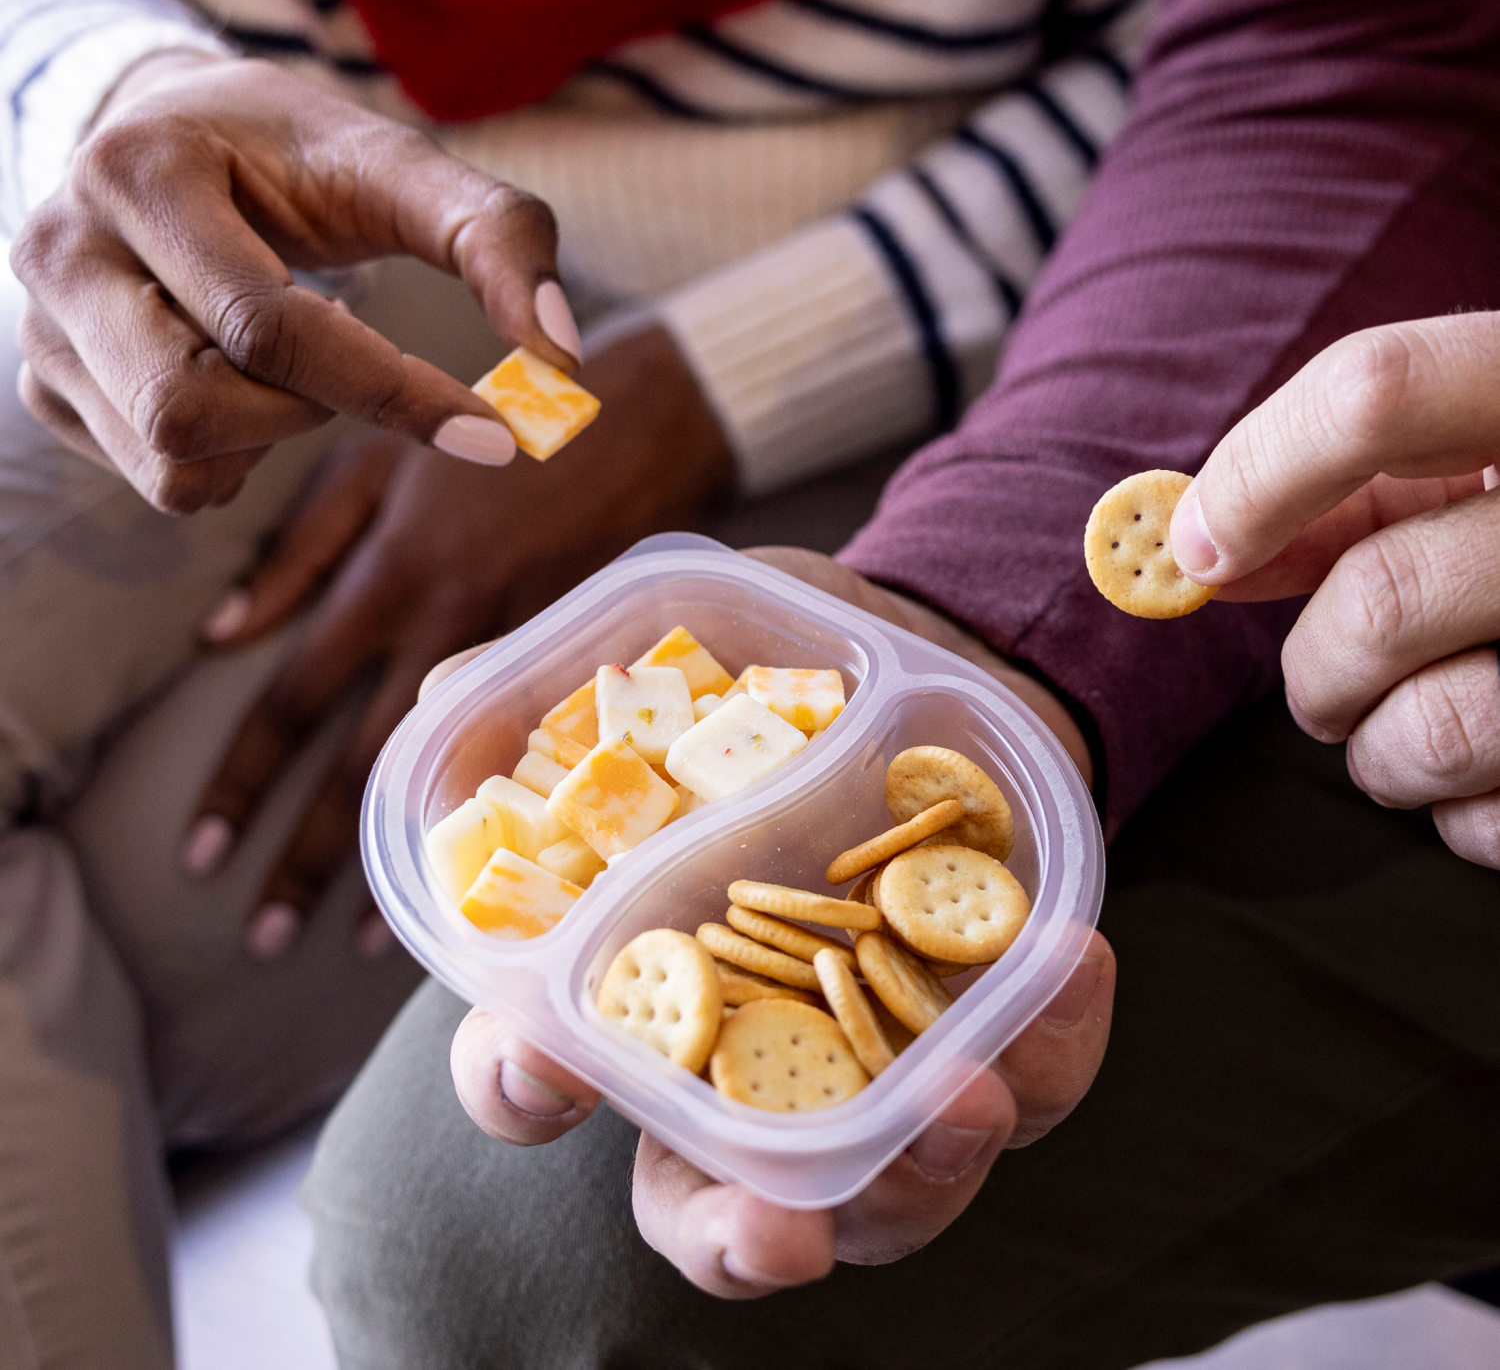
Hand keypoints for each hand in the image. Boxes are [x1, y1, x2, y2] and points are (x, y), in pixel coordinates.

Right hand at [8, 50, 581, 510]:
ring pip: (175, 464)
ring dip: (271, 438)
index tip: (495, 437)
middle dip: (306, 409)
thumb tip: (563, 358)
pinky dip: (236, 456)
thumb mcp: (398, 167)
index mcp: (138, 172)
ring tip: (286, 360)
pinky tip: (242, 382)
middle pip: (196, 410)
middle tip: (343, 355)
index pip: (270, 328)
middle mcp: (60, 250)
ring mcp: (41, 328)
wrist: (172, 138)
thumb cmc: (295, 158)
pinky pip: (163, 481)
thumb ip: (497, 236)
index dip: (395, 394)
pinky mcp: (47, 387)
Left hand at [184, 325, 733, 957]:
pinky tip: (466, 863)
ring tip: (352, 942)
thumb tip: (224, 630)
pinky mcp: (582, 661)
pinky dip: (485, 813)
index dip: (244, 779)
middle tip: (259, 936)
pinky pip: (520, 754)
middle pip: (360, 762)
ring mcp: (521, 651)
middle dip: (304, 855)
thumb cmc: (499, 428)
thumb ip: (302, 548)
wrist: (647, 416)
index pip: (295, 699)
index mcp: (390, 574)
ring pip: (443, 772)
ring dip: (400, 853)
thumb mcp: (385, 462)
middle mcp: (447, 626)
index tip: (201, 852)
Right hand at [439, 547, 1105, 1290]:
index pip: (540, 1074)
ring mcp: (872, 1063)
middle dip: (736, 1241)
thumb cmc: (775, 686)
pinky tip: (1071, 962)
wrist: (927, 666)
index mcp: (638, 986)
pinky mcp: (994, 1030)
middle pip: (713, 1208)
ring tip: (965, 1096)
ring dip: (927, 1168)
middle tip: (772, 1233)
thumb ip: (563, 693)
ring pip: (889, 1192)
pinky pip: (1039, 1080)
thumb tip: (445, 700)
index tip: (539, 1058)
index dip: (520, 1083)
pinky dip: (1057, 1041)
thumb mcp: (677, 663)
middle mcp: (746, 1057)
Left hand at [1169, 311, 1499, 865]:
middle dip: (1317, 669)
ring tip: (1412, 731)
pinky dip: (1461, 814)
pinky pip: (1492, 824)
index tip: (1199, 553)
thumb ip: (1338, 495)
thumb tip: (1198, 550)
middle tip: (1327, 687)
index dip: (1254, 479)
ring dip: (1381, 752)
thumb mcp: (1470, 464)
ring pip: (1434, 728)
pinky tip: (1496, 769)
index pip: (1373, 395)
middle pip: (1380, 600)